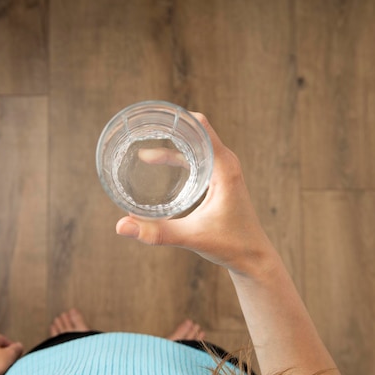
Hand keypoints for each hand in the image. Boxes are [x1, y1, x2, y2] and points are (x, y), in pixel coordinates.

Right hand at [115, 112, 274, 276]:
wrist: (254, 259)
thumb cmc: (231, 245)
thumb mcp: (192, 236)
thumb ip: (157, 232)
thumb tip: (120, 227)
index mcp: (224, 167)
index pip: (200, 126)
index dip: (177, 117)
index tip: (152, 115)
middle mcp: (225, 163)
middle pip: (194, 131)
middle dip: (168, 127)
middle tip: (140, 125)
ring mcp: (223, 170)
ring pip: (193, 145)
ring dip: (170, 142)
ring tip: (141, 143)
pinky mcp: (219, 180)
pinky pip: (195, 159)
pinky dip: (176, 157)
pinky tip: (156, 163)